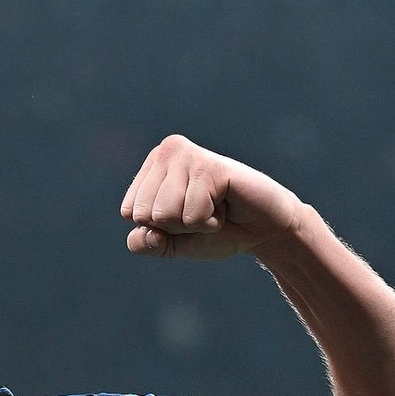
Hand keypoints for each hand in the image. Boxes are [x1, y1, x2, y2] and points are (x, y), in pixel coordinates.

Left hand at [120, 134, 301, 259]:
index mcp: (152, 166)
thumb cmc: (217, 231)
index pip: (130, 211)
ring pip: (165, 214)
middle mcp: (166, 152)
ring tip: (215, 207)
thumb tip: (143, 233)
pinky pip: (192, 215)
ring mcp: (188, 156)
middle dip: (177, 226)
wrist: (264, 231)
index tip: (185, 215)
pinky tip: (226, 204)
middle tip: (204, 211)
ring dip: (195, 223)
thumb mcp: (172, 243)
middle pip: (145, 213)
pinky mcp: (210, 167)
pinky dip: (211, 222)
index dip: (159, 227)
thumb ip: (146, 243)